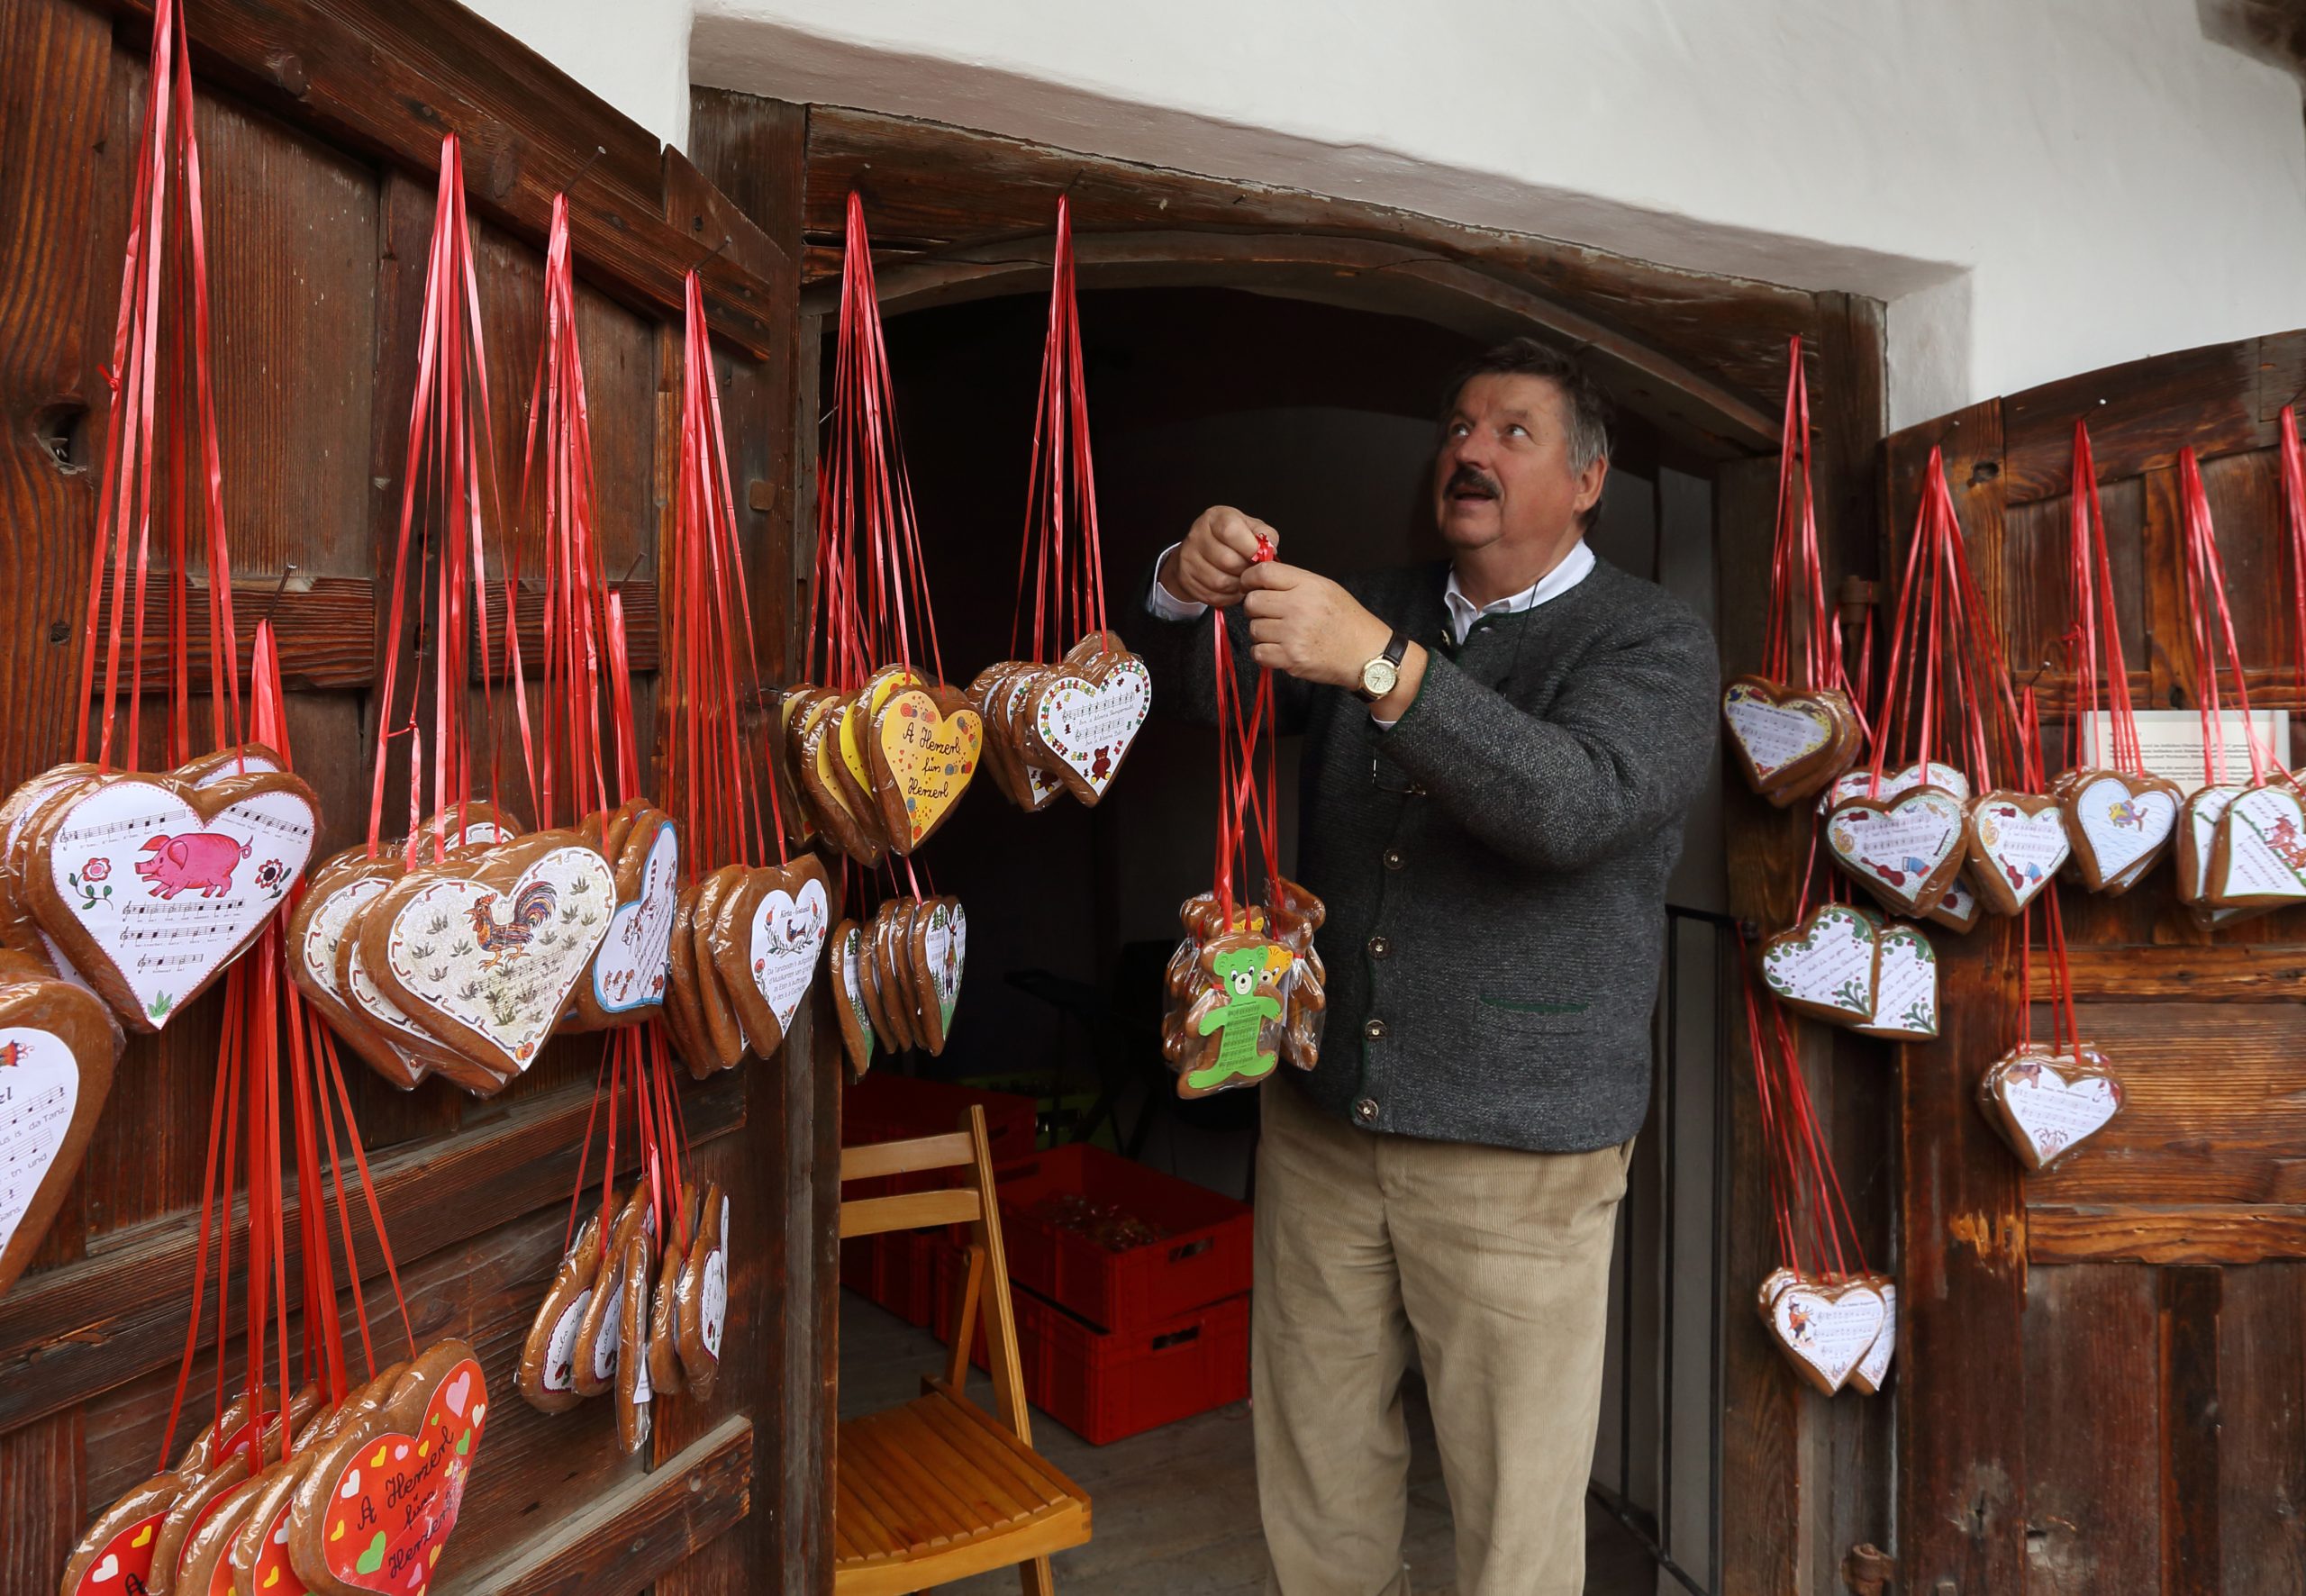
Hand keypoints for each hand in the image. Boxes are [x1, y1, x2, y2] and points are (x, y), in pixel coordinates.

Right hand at [1161, 506, 1277, 607]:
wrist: (1201, 549)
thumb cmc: (1231, 537)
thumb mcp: (1249, 527)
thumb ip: (1264, 534)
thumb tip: (1270, 549)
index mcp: (1215, 518)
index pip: (1231, 532)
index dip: (1250, 548)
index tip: (1259, 556)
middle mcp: (1197, 535)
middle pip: (1227, 561)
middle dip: (1246, 570)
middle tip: (1253, 571)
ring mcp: (1188, 558)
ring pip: (1219, 582)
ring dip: (1238, 586)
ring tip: (1244, 580)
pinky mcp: (1186, 579)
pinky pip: (1212, 595)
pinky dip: (1228, 596)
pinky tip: (1233, 588)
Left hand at [1239, 561, 1393, 688]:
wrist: (1366, 654)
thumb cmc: (1347, 621)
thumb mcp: (1326, 588)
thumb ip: (1295, 581)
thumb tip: (1261, 578)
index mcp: (1308, 585)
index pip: (1263, 572)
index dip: (1249, 578)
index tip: (1250, 585)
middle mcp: (1299, 607)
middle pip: (1252, 601)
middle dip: (1254, 607)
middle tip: (1267, 613)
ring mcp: (1294, 634)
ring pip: (1254, 629)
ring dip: (1261, 632)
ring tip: (1279, 633)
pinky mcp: (1291, 658)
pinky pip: (1258, 653)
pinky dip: (1263, 653)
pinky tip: (1277, 649)